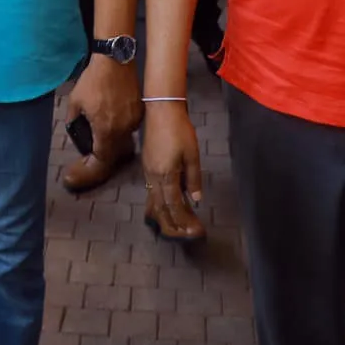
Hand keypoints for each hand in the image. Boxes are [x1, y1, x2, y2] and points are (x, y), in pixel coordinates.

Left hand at [66, 54, 141, 161]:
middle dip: (99, 159)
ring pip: (122, 143)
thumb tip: (76, 132)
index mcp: (106, 130)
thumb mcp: (75, 102)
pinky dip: (118, 132)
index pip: (101, 160)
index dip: (89, 170)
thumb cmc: (93, 80)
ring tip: (96, 140)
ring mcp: (133, 121)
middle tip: (85, 160)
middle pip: (113, 155)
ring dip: (109, 145)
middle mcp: (123, 130)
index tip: (78, 172)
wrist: (115, 60)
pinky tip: (109, 123)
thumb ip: (74, 121)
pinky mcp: (139, 112)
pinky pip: (129, 130)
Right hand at [141, 101, 205, 237]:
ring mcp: (147, 174)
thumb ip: (193, 178)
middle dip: (174, 226)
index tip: (197, 231)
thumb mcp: (192, 154)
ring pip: (153, 204)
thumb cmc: (180, 130)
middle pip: (160, 211)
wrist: (161, 110)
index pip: (174, 207)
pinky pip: (150, 195)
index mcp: (165, 176)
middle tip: (189, 233)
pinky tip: (169, 208)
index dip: (185, 221)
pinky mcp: (147, 168)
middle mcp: (153, 178)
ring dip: (166, 218)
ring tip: (180, 226)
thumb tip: (196, 199)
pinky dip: (160, 207)